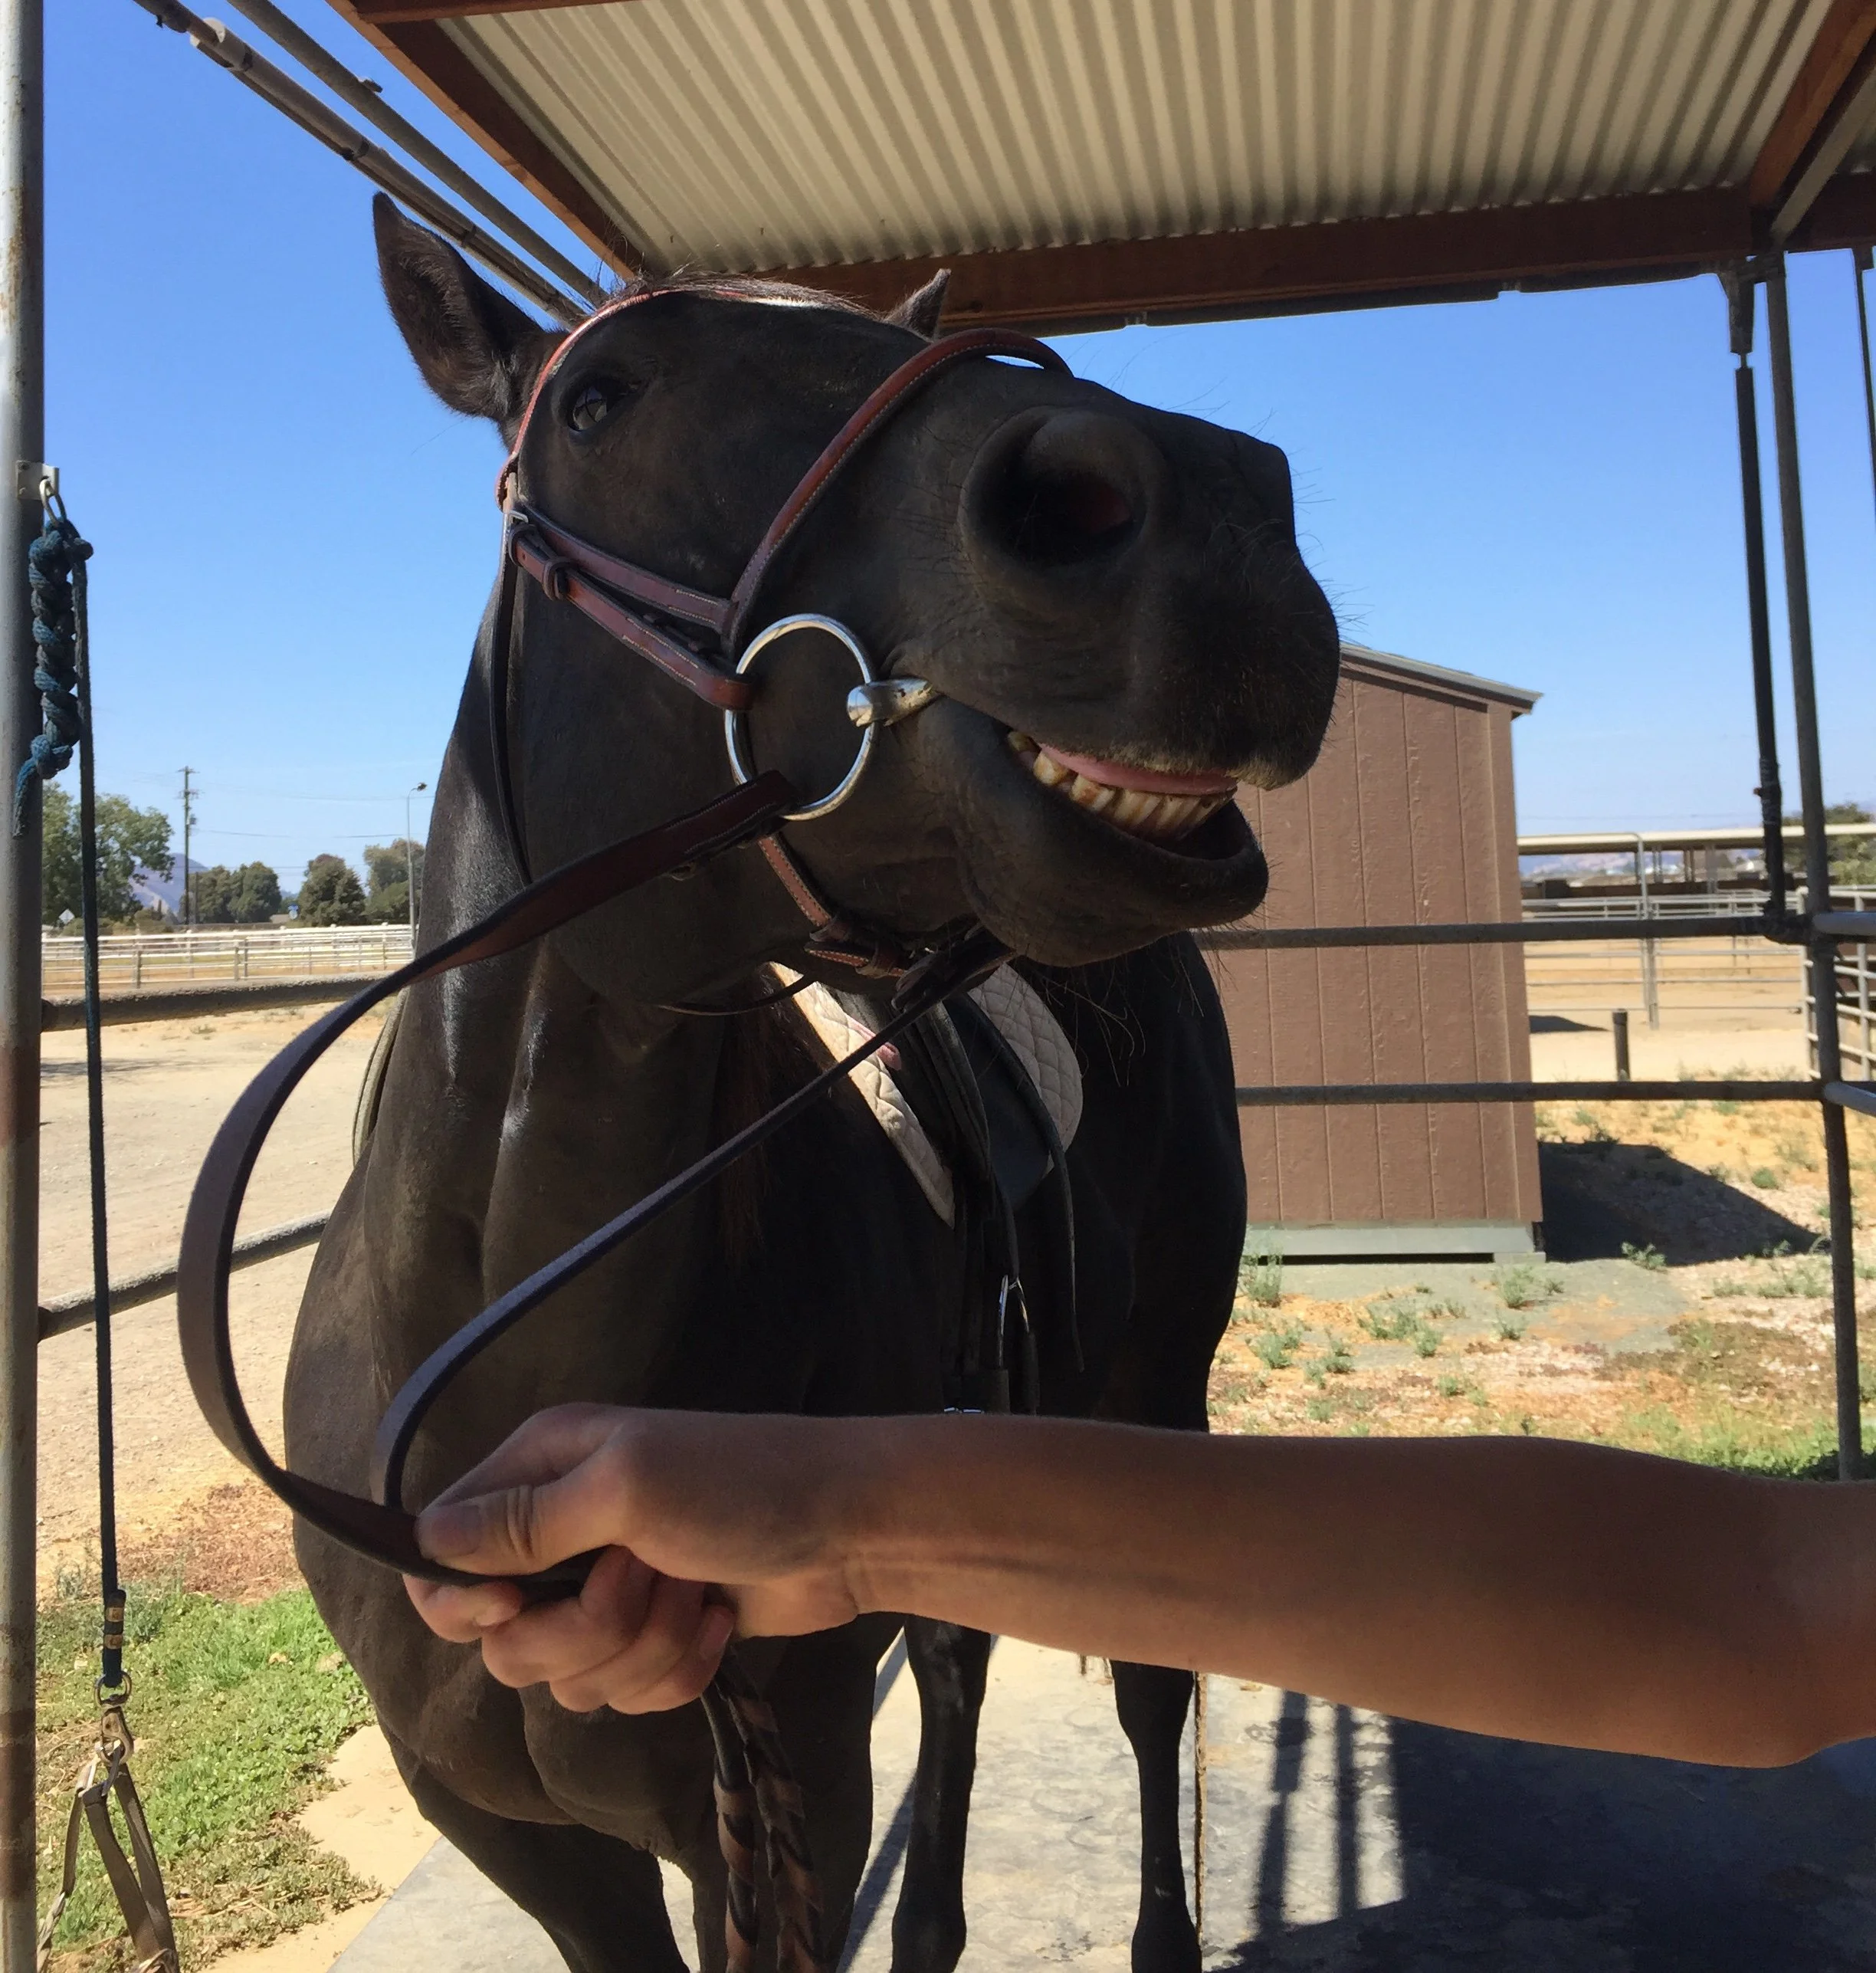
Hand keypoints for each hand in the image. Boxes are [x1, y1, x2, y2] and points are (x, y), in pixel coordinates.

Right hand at [403, 1405, 865, 1712]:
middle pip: (504, 1636)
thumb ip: (525, 1520)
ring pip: (566, 1676)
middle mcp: (561, 1530)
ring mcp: (608, 1591)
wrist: (850, 1530)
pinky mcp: (654, 1639)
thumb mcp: (628, 1486)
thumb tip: (423, 1539)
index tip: (514, 1607)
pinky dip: (675, 1671)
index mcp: (542, 1469)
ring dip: (639, 1649)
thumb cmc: (743, 1484)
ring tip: (692, 1593)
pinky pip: (623, 1696)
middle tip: (639, 1578)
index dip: (464, 1599)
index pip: (443, 1552)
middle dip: (579, 1631)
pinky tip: (717, 1623)